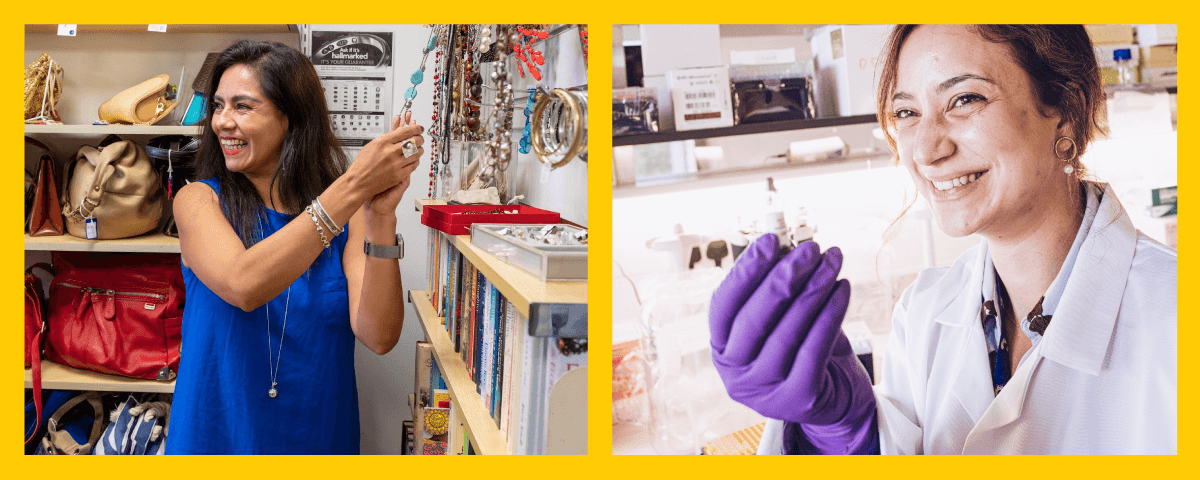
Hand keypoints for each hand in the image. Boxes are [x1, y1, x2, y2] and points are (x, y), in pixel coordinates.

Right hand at [364, 113, 419, 216]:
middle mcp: (390, 152)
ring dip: (420, 150)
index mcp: (383, 142)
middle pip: (414, 142)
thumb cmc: (363, 164)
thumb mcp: (372, 145)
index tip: (419, 128)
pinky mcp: (398, 175)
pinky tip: (414, 159)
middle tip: (421, 139)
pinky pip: (413, 166)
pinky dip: (416, 161)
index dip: (416, 128)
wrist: (359, 182)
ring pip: (416, 154)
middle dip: (420, 139)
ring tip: (419, 149)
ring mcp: (395, 164)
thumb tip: (401, 131)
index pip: (405, 132)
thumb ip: (387, 138)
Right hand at [710, 234, 876, 452]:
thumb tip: (785, 248)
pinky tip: (841, 288)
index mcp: (722, 350)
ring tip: (831, 262)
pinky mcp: (798, 398)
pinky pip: (814, 347)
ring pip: (787, 331)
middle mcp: (736, 374)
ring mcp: (765, 391)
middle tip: (809, 250)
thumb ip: (775, 291)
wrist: (833, 400)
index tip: (769, 240)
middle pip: (754, 318)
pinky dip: (830, 313)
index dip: (745, 271)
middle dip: (783, 277)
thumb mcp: (781, 321)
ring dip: (813, 289)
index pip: (724, 305)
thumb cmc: (801, 352)